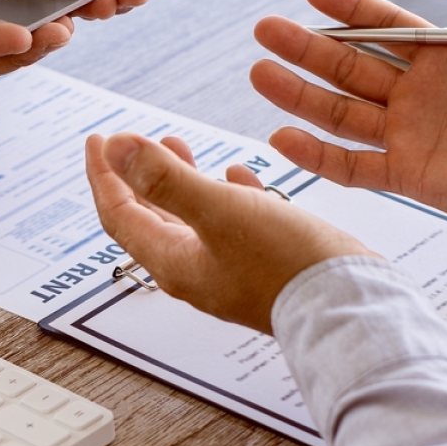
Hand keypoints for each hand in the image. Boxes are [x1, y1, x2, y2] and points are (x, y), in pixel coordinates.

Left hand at [85, 133, 374, 333]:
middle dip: (138, 176)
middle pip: (150, 219)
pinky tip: (238, 175)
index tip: (98, 139)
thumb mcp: (220, 211)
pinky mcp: (263, 266)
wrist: (347, 305)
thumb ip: (166, 179)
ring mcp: (230, 271)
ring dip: (179, 181)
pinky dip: (227, 194)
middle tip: (130, 144)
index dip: (105, 174)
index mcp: (175, 261)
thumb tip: (117, 148)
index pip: (120, 214)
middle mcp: (197, 270)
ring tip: (178, 146)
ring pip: (192, 220)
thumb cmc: (286, 264)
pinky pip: (234, 225)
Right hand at [251, 0, 446, 232]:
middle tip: (265, 30)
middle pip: (346, 68)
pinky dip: (316, 155)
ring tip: (259, 74)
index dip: (347, 9)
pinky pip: (351, 165)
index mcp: (436, 57)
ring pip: (339, 112)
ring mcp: (405, 134)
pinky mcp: (406, 175)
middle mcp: (413, 93)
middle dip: (305, 49)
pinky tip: (282, 136)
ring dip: (298, 95)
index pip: (378, 28)